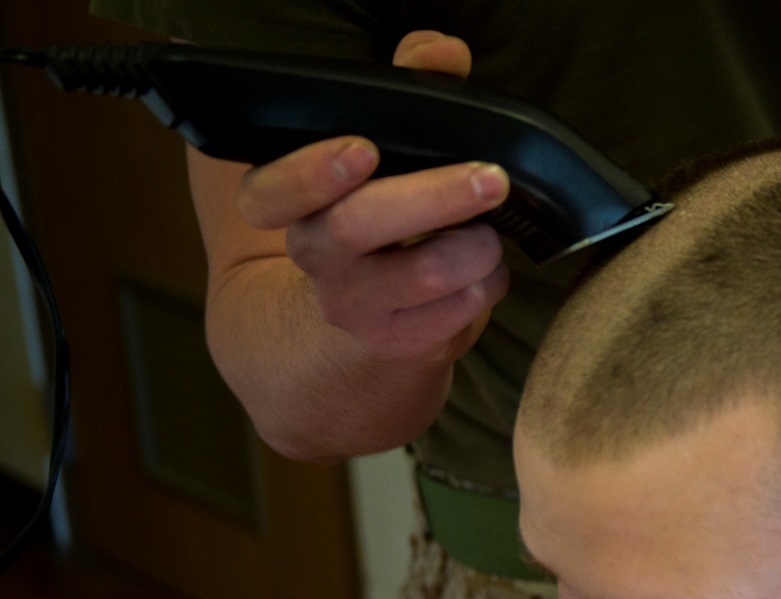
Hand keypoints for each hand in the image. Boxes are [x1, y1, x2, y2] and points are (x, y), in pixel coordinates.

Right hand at [234, 31, 509, 366]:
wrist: (361, 324)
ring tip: (491, 230)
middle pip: (358, 226)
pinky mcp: (399, 343)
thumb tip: (444, 52)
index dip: (310, 172)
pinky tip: (486, 269)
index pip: (269, 192)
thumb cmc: (379, 214)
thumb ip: (409, 90)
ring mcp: (355, 307)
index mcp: (291, 205)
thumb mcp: (385, 151)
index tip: (363, 149)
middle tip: (491, 178)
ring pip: (423, 274)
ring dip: (476, 246)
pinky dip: (488, 284)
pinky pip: (458, 312)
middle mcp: (315, 256)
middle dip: (434, 197)